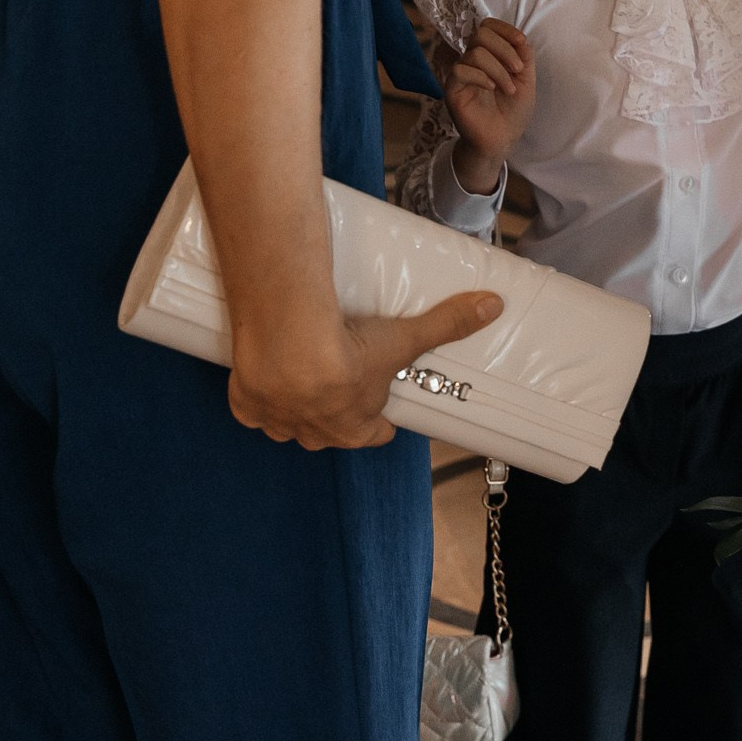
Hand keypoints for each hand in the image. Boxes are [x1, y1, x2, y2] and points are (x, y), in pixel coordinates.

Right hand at [231, 290, 504, 448]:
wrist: (288, 344)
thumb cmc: (349, 349)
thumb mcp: (405, 338)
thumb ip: (449, 323)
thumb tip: (495, 306)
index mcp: (354, 426)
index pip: (372, 434)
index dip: (378, 422)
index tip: (380, 411)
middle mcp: (315, 432)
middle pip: (329, 432)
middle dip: (335, 415)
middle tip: (338, 386)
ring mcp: (278, 421)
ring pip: (289, 424)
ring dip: (296, 409)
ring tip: (301, 380)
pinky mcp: (246, 406)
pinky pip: (253, 411)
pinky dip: (257, 401)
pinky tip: (263, 382)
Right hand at [447, 18, 534, 193]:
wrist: (504, 138)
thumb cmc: (513, 110)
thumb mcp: (527, 80)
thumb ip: (524, 56)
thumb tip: (520, 38)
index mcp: (489, 54)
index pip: (487, 26)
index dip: (504, 29)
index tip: (521, 42)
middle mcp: (472, 60)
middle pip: (480, 34)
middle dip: (504, 48)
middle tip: (518, 70)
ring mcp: (461, 74)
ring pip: (475, 53)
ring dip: (498, 70)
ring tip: (510, 89)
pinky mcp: (452, 89)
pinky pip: (461, 70)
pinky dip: (481, 77)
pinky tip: (492, 89)